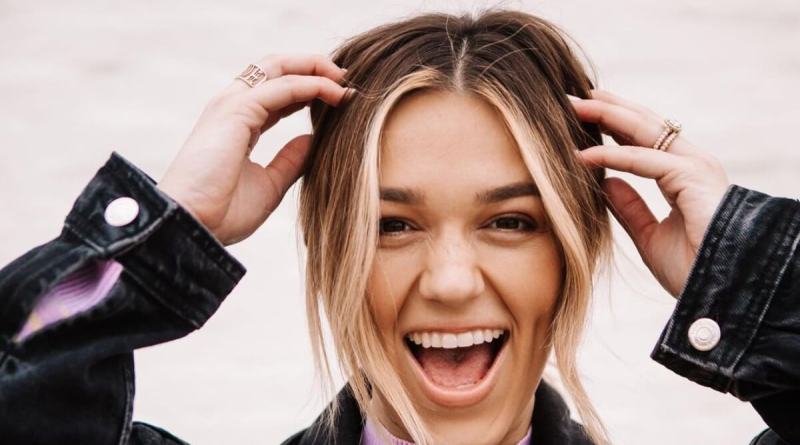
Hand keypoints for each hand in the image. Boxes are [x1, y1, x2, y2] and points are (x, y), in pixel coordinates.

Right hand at [156, 54, 352, 245]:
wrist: (193, 227)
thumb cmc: (222, 213)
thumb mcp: (269, 185)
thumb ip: (290, 160)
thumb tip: (312, 140)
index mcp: (238, 123)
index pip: (277, 91)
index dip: (309, 89)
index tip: (340, 96)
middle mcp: (232, 107)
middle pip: (277, 68)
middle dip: (314, 67)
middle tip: (346, 79)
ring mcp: (232, 105)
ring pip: (280, 68)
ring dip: (317, 69)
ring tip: (345, 80)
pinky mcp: (236, 110)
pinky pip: (284, 87)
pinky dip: (313, 85)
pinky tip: (335, 94)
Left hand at [570, 90, 729, 296]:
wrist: (720, 291)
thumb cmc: (692, 269)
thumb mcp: (650, 236)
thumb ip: (630, 208)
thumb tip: (607, 182)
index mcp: (684, 176)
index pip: (645, 139)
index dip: (614, 124)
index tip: (584, 114)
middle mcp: (692, 164)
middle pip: (644, 124)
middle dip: (607, 109)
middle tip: (571, 98)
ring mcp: (695, 167)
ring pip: (645, 130)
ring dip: (606, 117)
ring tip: (572, 108)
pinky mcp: (692, 177)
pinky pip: (643, 159)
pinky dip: (611, 155)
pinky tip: (583, 155)